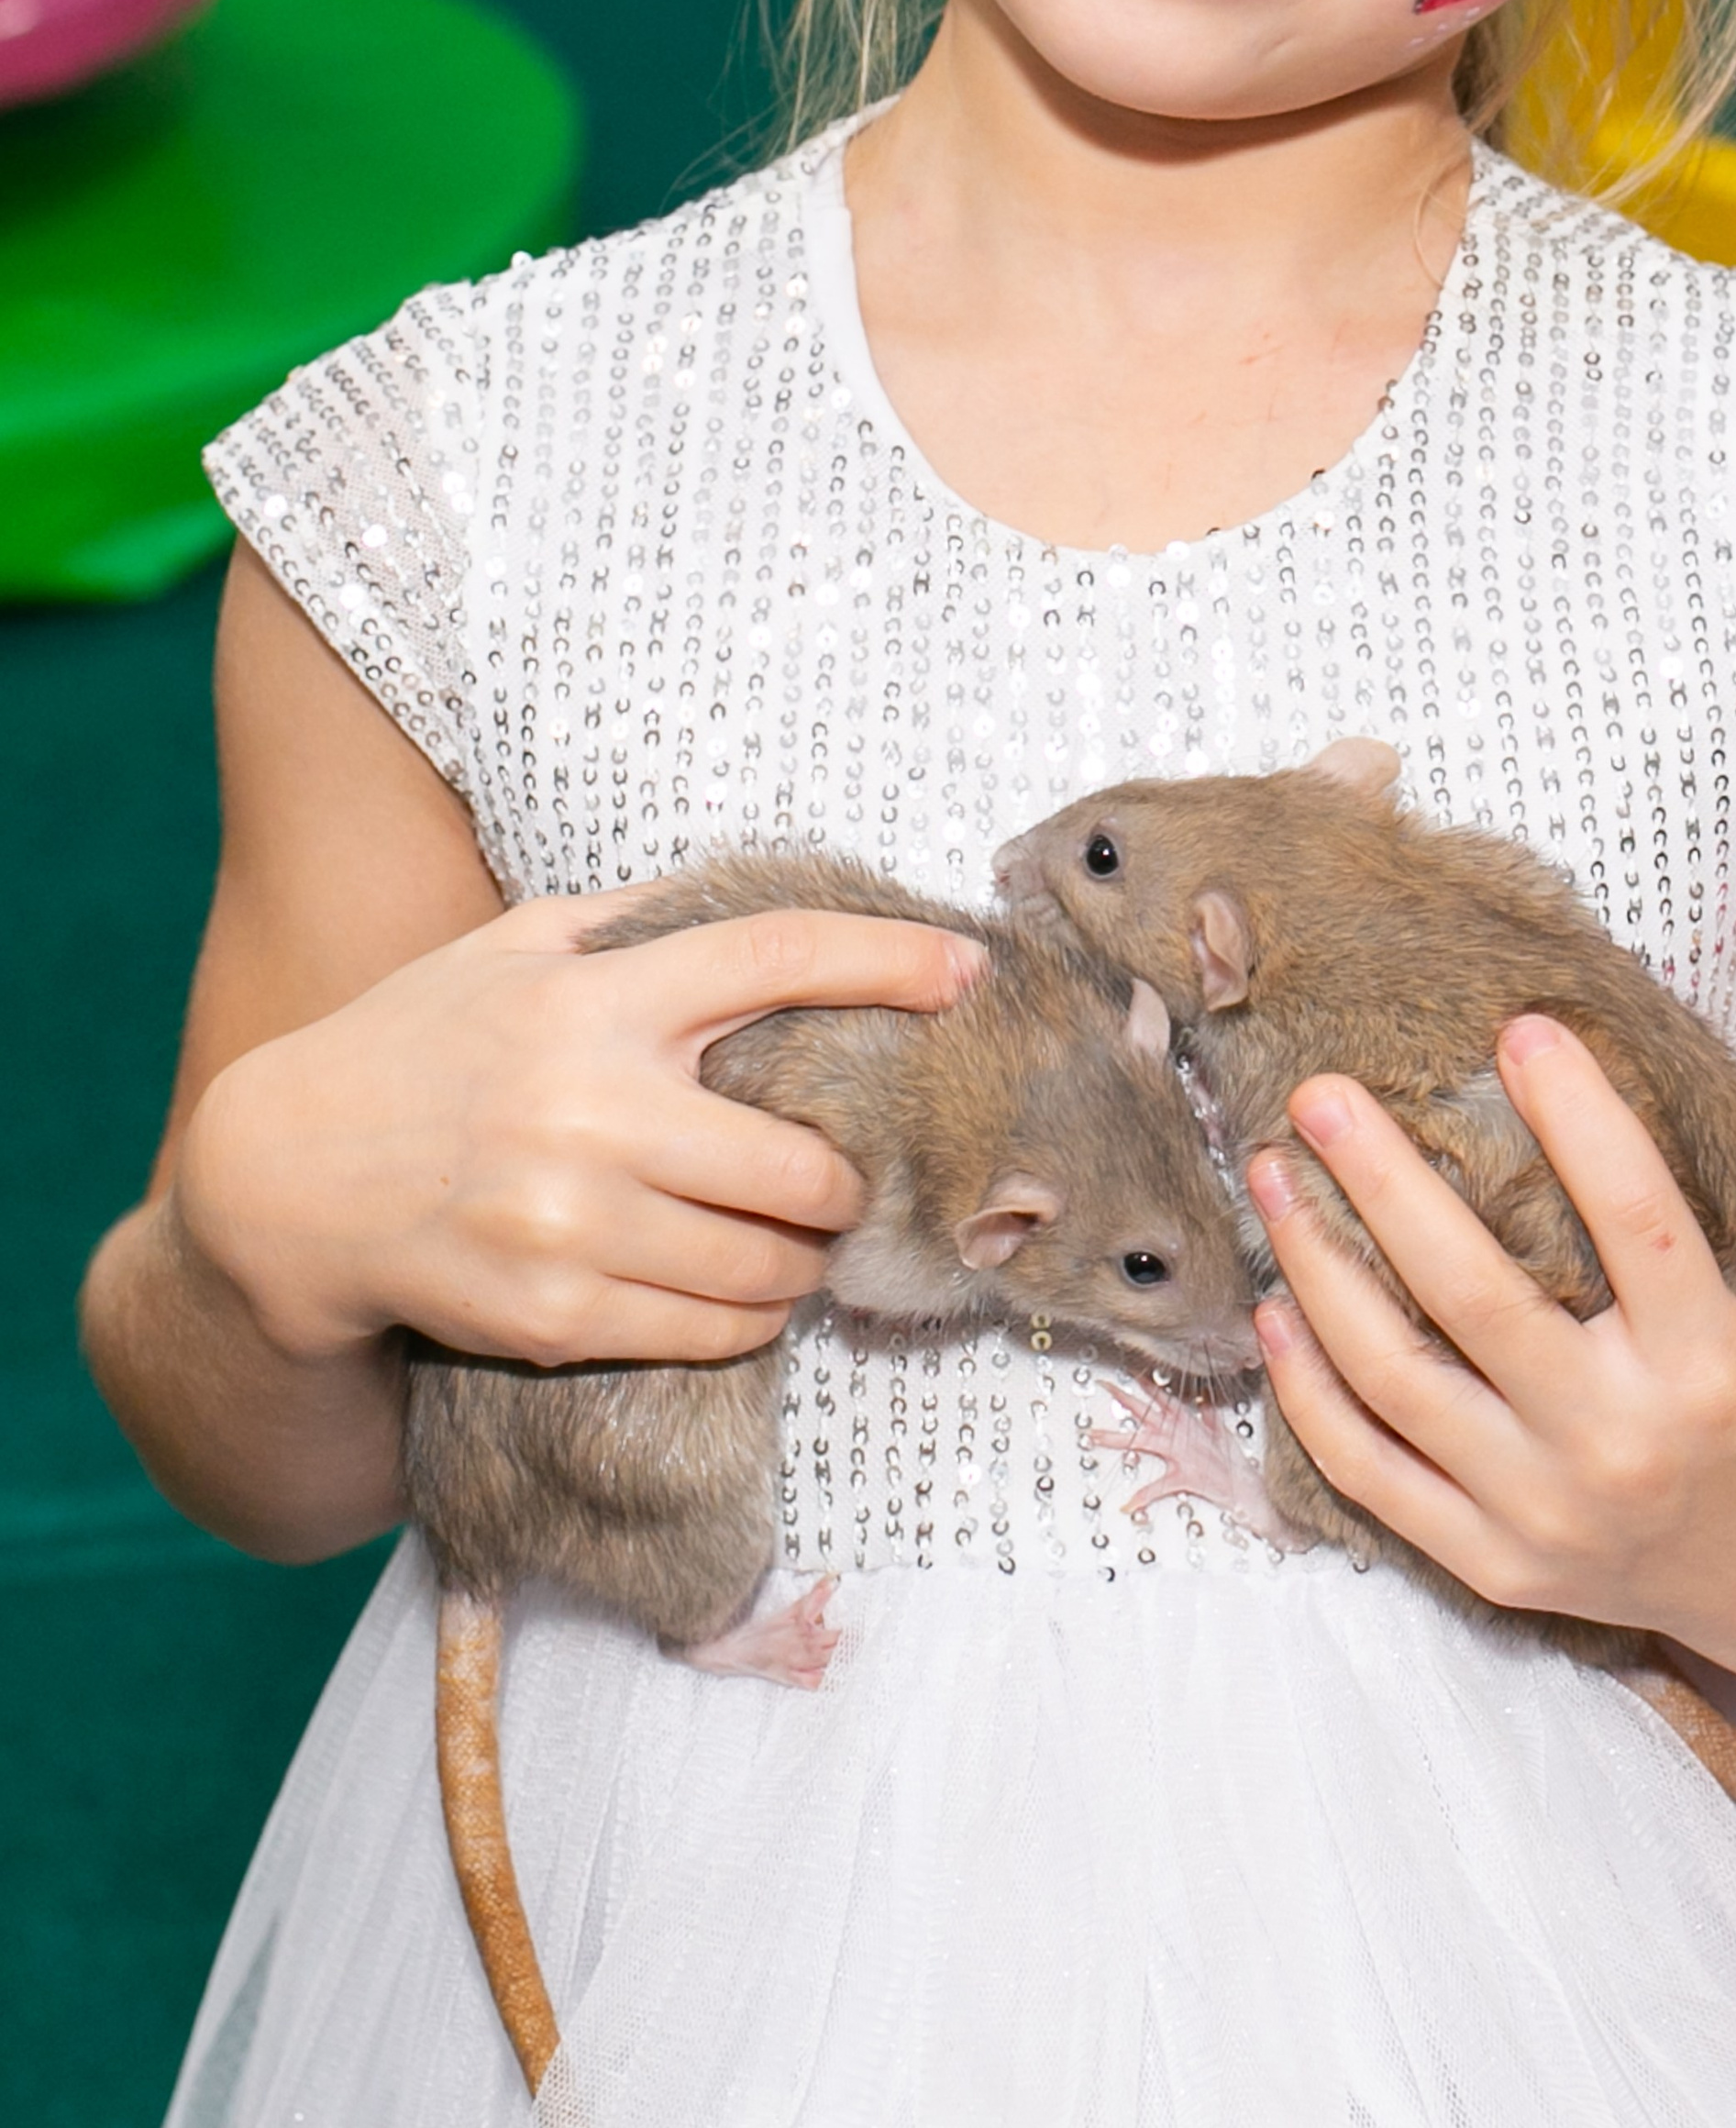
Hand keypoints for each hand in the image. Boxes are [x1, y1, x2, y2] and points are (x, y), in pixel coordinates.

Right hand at [174, 892, 980, 1374]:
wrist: (287, 1184)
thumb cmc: (418, 1045)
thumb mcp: (514, 946)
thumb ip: (637, 917)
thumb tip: (756, 887)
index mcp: (597, 1000)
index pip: (781, 958)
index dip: (892, 960)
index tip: (964, 969)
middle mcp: (595, 1109)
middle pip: (806, 1161)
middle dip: (850, 1176)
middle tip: (844, 1174)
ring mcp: (575, 1223)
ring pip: (771, 1263)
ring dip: (808, 1258)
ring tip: (797, 1240)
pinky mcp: (555, 1317)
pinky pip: (713, 1332)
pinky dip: (749, 1316)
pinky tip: (739, 1291)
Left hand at [1248, 1015, 1735, 1685]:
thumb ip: (1726, 1193)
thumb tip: (1622, 1059)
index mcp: (1713, 1365)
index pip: (1634, 1217)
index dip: (1577, 1113)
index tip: (1519, 1028)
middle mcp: (1621, 1444)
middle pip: (1471, 1293)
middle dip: (1383, 1178)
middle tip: (1322, 1092)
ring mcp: (1548, 1514)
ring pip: (1395, 1381)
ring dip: (1318, 1269)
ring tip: (1274, 1177)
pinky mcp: (1499, 1566)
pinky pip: (1372, 1476)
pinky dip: (1309, 1395)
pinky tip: (1274, 1313)